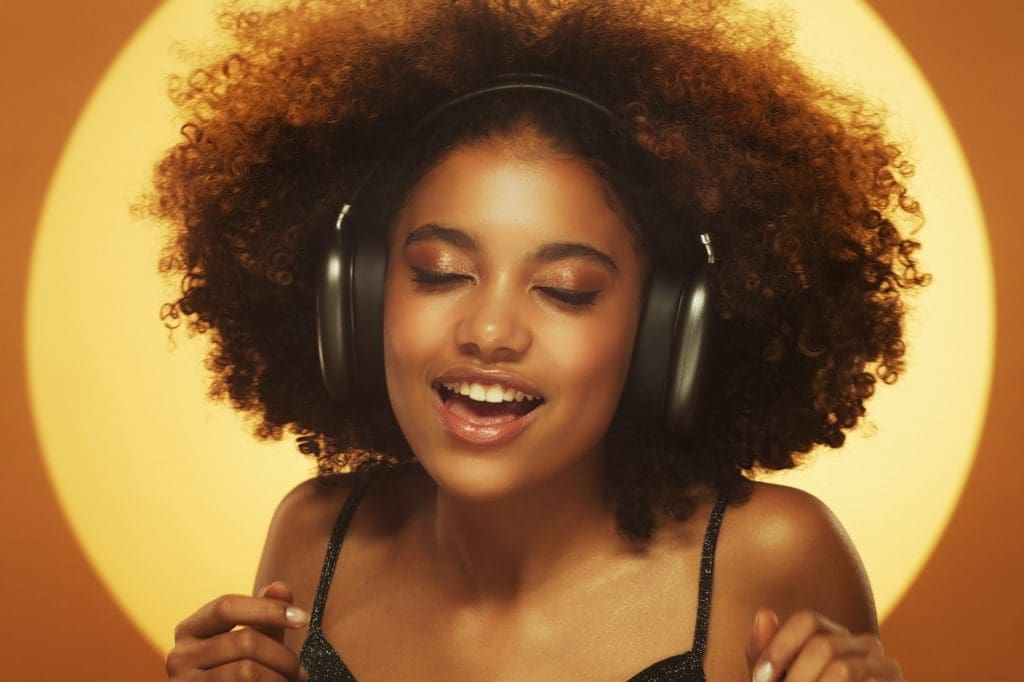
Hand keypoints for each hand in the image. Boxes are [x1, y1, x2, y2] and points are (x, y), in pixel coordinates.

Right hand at [165, 581, 308, 680]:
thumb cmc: (235, 672)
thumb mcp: (250, 639)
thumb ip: (265, 614)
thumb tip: (281, 587)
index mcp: (190, 629)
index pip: (226, 606)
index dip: (268, 609)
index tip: (302, 617)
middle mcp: (180, 655)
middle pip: (245, 641)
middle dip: (283, 656)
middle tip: (300, 669)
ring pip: (248, 671)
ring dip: (279, 677)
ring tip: (292, 680)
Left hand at [746, 607, 903, 680]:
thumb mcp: (778, 680)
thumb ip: (764, 652)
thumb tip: (764, 613)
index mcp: (835, 635)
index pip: (807, 620)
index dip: (779, 647)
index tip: (759, 679)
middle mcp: (864, 646)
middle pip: (823, 645)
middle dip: (793, 676)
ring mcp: (886, 668)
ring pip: (843, 668)